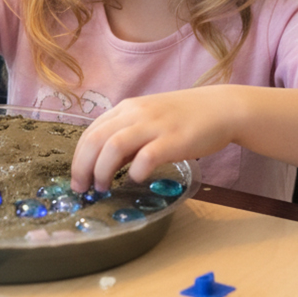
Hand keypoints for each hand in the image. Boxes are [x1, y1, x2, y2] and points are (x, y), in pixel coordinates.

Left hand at [70, 87, 237, 191]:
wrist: (221, 108)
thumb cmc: (183, 117)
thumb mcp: (148, 120)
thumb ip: (127, 137)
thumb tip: (105, 164)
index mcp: (127, 108)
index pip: (91, 132)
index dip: (78, 157)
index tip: (77, 178)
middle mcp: (136, 113)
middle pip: (96, 139)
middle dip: (82, 167)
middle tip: (82, 188)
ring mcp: (155, 125)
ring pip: (114, 146)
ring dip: (102, 170)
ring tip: (102, 187)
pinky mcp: (174, 140)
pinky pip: (146, 156)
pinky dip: (135, 171)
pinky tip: (136, 179)